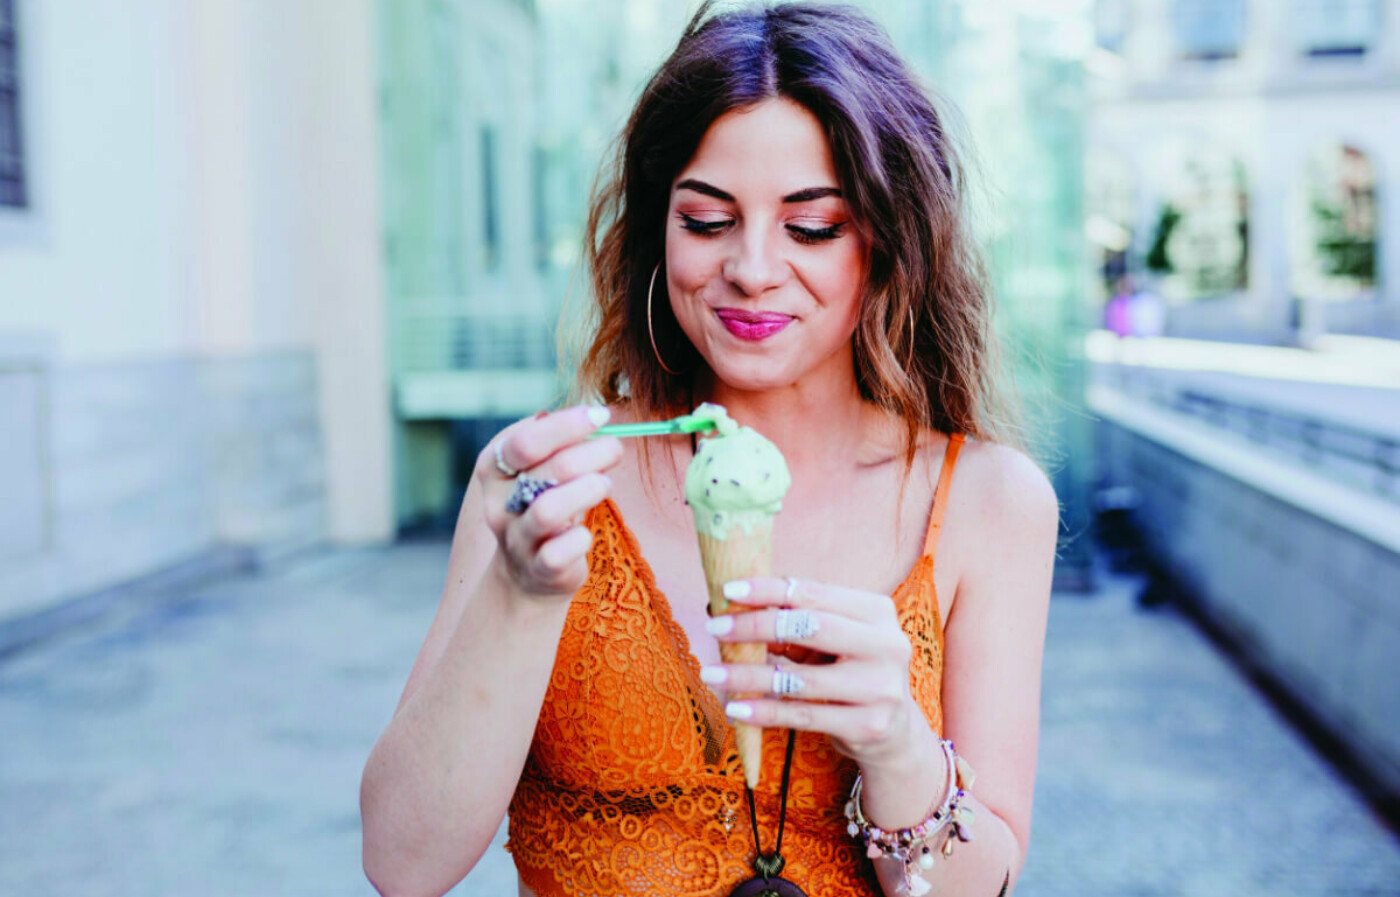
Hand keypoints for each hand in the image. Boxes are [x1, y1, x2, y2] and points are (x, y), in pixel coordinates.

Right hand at [479, 405, 621, 598]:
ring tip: (604, 484)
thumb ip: (561, 444)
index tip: (601, 415)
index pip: (525, 441)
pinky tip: (586, 533)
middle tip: (614, 449)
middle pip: (545, 469)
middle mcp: (499, 503)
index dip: (566, 426)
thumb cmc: (546, 506)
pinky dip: (580, 539)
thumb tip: (596, 417)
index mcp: (495, 469)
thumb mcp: (543, 470)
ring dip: (587, 491)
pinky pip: (559, 552)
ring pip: (549, 510)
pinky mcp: (539, 569)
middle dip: (589, 453)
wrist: (529, 573)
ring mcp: (517, 538)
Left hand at [704, 576, 926, 770]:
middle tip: (715, 628)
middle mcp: (887, 645)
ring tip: (712, 674)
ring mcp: (881, 688)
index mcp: (877, 611)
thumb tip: (727, 608)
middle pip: (811, 627)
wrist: (895, 731)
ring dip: (748, 676)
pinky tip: (736, 708)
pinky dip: (765, 711)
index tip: (729, 589)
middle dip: (756, 625)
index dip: (769, 589)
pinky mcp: (868, 726)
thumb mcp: (831, 641)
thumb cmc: (849, 672)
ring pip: (801, 679)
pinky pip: (804, 716)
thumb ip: (792, 623)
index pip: (814, 593)